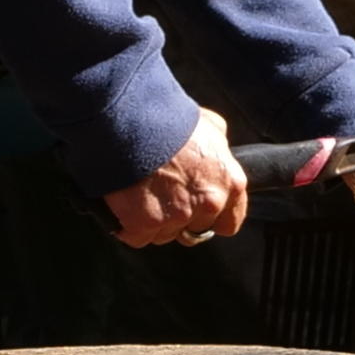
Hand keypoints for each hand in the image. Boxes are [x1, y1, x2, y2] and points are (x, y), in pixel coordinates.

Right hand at [106, 110, 249, 247]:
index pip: (228, 223)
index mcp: (230, 182)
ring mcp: (176, 218)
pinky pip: (136, 236)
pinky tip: (125, 202)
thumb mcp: (209, 124)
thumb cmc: (168, 119)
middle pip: (191, 230)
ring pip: (162, 234)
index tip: (194, 208)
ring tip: (139, 190)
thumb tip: (218, 148)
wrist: (130, 122)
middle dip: (177, 217)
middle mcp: (208, 204)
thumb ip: (218, 146)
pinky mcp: (144, 225)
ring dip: (151, 220)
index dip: (209, 217)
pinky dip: (127, 224)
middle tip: (159, 192)